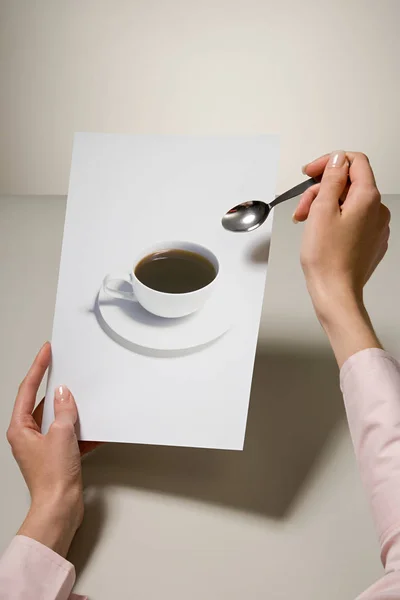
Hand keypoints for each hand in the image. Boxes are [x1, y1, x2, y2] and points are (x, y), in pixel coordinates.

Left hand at [7, 343, 99, 556]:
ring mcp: (43, 446)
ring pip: (58, 418)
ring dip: (72, 410)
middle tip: (65, 367)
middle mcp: (28, 435)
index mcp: (20, 428)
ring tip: (84, 397)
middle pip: (42, 402)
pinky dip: (81, 429)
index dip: (38, 367)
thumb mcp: (61, 435)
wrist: (60, 508)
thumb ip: (64, 411)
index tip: (46, 351)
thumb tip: (65, 394)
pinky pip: (69, 434)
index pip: (28, 389)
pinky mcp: (57, 455)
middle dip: (57, 388)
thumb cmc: (52, 478)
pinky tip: (93, 427)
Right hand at [293, 151, 389, 365]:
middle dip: (322, 190)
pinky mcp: (370, 241)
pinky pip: (353, 220)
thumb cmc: (327, 258)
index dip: (330, 162)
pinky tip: (319, 233)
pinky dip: (335, 220)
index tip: (312, 172)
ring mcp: (376, 227)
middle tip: (303, 208)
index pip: (355, 162)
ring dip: (325, 207)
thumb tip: (338, 160)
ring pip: (349, 203)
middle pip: (349, 184)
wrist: (335, 292)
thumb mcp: (322, 209)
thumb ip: (332, 179)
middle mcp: (378, 210)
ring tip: (306, 223)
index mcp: (368, 198)